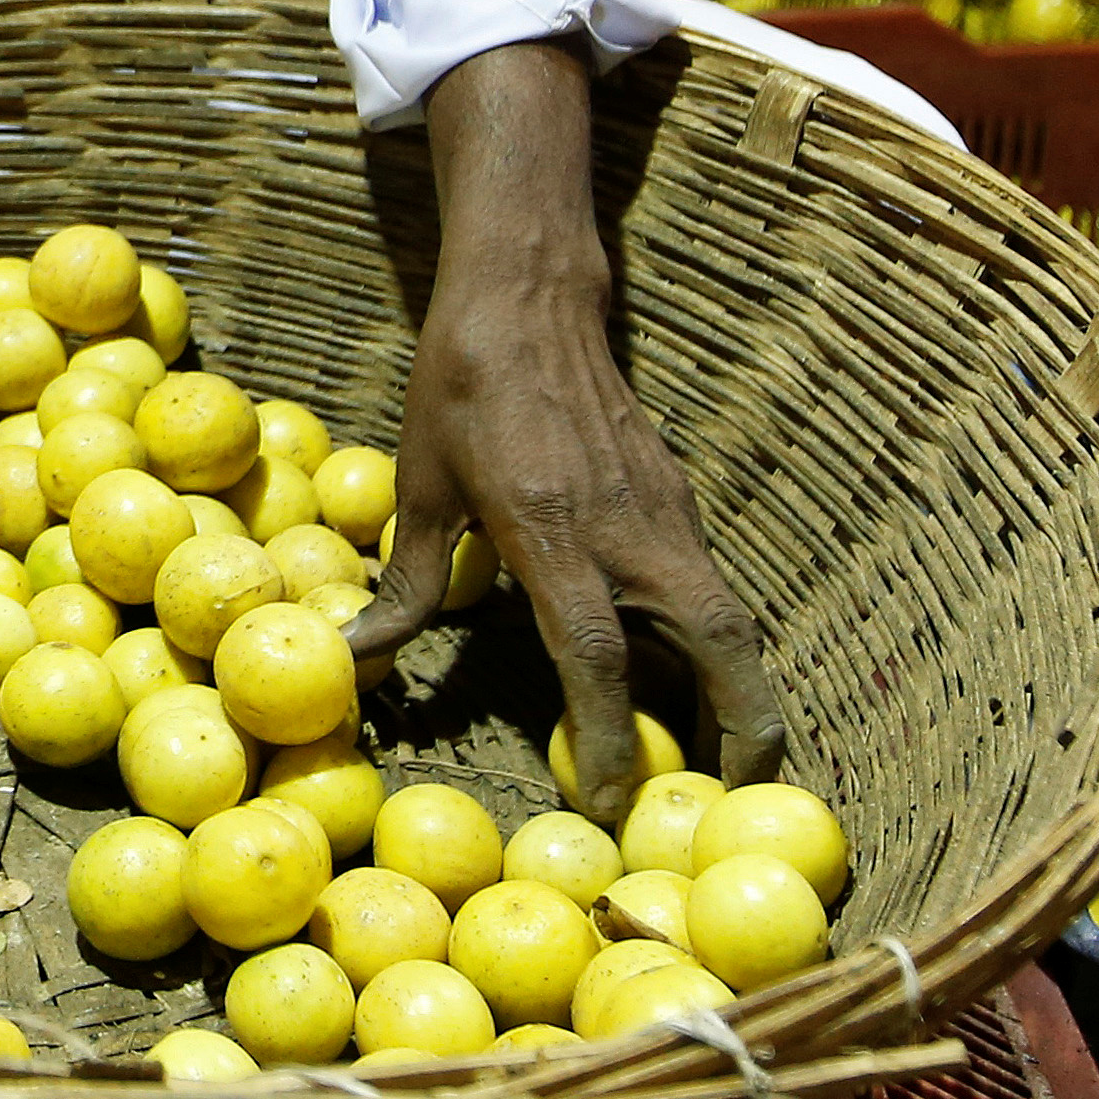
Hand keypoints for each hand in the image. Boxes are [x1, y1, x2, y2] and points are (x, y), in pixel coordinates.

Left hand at [344, 263, 785, 811]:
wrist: (529, 293)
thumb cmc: (461, 386)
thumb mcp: (423, 483)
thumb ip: (410, 580)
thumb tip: (357, 655)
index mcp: (551, 527)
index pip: (596, 650)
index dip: (610, 733)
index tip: (614, 804)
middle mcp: (627, 526)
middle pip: (717, 643)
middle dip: (741, 730)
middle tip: (732, 805)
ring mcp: (665, 509)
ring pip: (729, 619)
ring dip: (740, 694)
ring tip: (730, 767)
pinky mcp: (676, 496)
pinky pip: (710, 587)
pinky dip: (716, 647)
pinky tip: (694, 685)